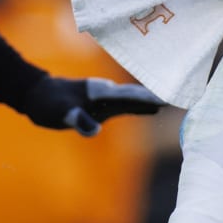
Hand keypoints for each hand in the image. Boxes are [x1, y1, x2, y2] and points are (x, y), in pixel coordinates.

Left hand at [19, 76, 166, 135]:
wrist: (37, 95)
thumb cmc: (48, 102)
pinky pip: (127, 108)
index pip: (130, 95)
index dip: (150, 97)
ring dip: (153, 102)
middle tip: (185, 96)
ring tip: (176, 102)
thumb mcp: (60, 112)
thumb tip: (93, 130)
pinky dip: (141, 108)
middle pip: (138, 95)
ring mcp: (106, 100)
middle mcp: (107, 94)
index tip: (171, 96)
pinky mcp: (102, 107)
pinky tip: (152, 111)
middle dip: (159, 96)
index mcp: (101, 92)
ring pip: (135, 100)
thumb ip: (77, 119)